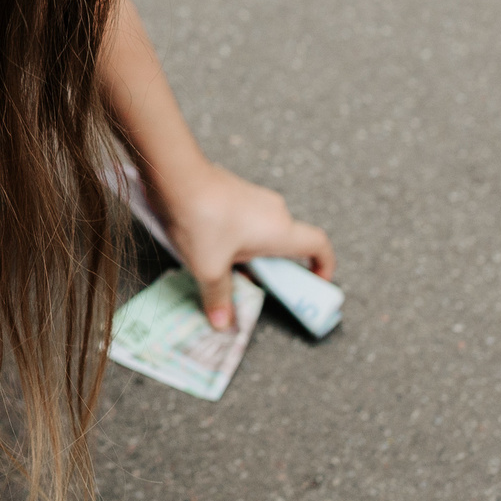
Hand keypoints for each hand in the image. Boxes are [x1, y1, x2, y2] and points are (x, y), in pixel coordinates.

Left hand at [154, 160, 335, 330]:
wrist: (176, 175)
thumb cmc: (202, 221)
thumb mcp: (209, 268)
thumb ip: (219, 297)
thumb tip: (222, 325)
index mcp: (280, 231)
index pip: (319, 245)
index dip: (324, 265)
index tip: (315, 282)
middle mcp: (276, 212)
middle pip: (287, 244)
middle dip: (274, 268)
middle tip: (254, 286)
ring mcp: (256, 199)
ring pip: (264, 233)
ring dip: (252, 254)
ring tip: (225, 269)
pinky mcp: (237, 192)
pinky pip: (247, 221)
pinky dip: (239, 239)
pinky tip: (210, 247)